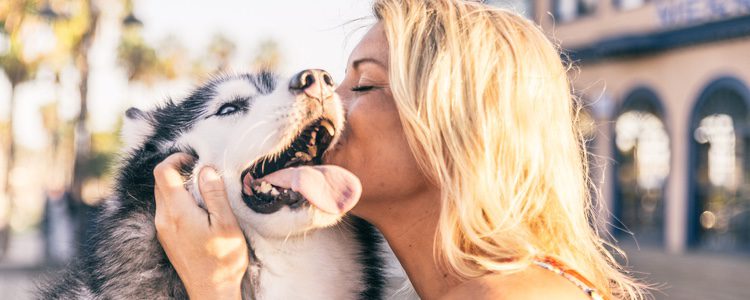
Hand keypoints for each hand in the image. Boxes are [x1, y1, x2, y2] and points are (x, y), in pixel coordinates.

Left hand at [153, 153, 247, 299]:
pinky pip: (167, 210)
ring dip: (179, 186)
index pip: (162, 172)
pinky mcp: (166, 238)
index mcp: (177, 211)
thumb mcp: (226, 223)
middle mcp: (163, 218)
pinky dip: (179, 201)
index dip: (176, 158)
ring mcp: (163, 229)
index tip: (195, 159)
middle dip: (179, 170)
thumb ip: (214, 194)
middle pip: (161, 182)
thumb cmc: (223, 259)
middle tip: (203, 173)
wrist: (211, 291)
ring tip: (204, 191)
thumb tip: (205, 169)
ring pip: (163, 196)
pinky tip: (199, 210)